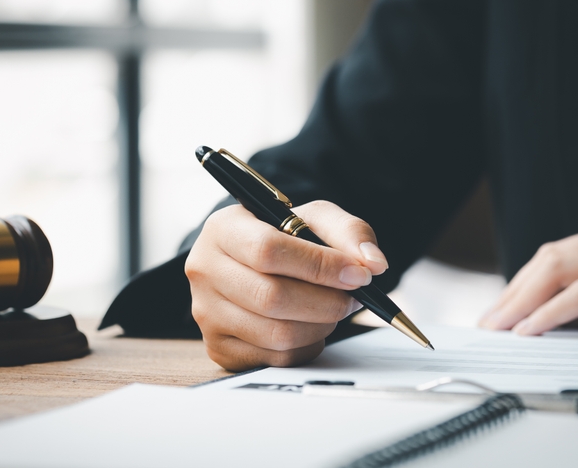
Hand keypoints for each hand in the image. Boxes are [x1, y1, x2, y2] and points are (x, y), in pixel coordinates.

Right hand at [185, 200, 388, 370]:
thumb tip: (373, 264)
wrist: (256, 261)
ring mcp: (206, 312)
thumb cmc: (285, 237)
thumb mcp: (316, 219)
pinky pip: (275, 359)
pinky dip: (306, 346)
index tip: (357, 274)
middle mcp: (204, 269)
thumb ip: (349, 233)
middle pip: (271, 297)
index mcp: (223, 228)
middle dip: (326, 302)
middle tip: (352, 298)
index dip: (319, 266)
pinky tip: (310, 325)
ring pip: (276, 334)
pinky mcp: (219, 347)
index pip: (267, 250)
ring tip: (331, 309)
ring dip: (320, 326)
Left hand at [480, 217, 577, 337]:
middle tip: (491, 319)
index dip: (528, 279)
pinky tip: (531, 329)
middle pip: (554, 256)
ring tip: (499, 325)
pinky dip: (551, 312)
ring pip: (561, 268)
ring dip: (522, 299)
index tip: (506, 305)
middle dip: (515, 289)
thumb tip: (570, 318)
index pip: (564, 251)